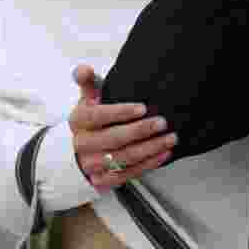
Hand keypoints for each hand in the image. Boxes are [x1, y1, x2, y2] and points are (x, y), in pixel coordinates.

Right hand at [69, 65, 176, 190]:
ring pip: (123, 158)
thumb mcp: (88, 98)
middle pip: (113, 139)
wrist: (78, 150)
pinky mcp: (103, 179)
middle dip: (140, 131)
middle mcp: (83, 144)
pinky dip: (148, 164)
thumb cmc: (91, 119)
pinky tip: (164, 153)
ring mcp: (93, 164)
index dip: (120, 112)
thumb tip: (83, 68)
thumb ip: (88, 81)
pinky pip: (128, 174)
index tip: (143, 108)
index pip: (97, 116)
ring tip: (171, 138)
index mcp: (79, 121)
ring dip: (150, 148)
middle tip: (162, 122)